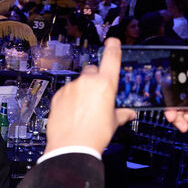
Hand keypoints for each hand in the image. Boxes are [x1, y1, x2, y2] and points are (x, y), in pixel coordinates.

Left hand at [45, 37, 135, 153]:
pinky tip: (72, 113)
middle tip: (97, 95)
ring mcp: (70, 87)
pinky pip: (66, 92)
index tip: (112, 41)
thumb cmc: (95, 134)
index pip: (111, 57)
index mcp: (105, 84)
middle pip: (92, 70)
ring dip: (81, 91)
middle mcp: (87, 81)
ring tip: (83, 110)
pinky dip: (70, 99)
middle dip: (95, 78)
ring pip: (78, 83)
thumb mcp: (113, 122)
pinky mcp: (58, 95)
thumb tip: (129, 113)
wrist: (71, 146)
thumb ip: (121, 114)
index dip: (113, 47)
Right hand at [163, 67, 187, 147]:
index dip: (180, 74)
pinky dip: (179, 121)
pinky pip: (182, 117)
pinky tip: (183, 127)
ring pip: (179, 104)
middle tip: (168, 106)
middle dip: (171, 97)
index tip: (168, 79)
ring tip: (174, 120)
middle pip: (182, 90)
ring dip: (173, 111)